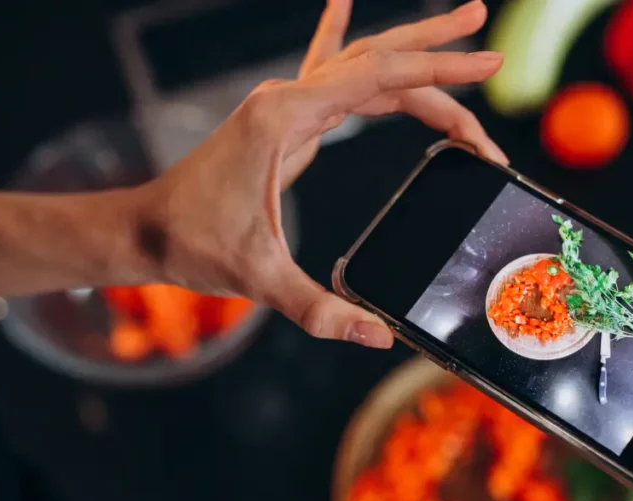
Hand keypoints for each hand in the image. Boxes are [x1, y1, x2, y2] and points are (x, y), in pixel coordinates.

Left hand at [145, 0, 506, 348]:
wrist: (145, 229)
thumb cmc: (193, 244)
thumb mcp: (259, 278)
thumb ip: (319, 310)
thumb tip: (377, 336)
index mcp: (285, 118)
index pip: (379, 79)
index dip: (439, 72)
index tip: (487, 64)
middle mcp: (287, 99)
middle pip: (376, 61)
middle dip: (435, 48)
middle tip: (485, 35)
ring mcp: (283, 105)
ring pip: (360, 66)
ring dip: (409, 50)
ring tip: (458, 31)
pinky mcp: (281, 121)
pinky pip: (324, 70)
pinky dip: (338, 36)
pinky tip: (341, 2)